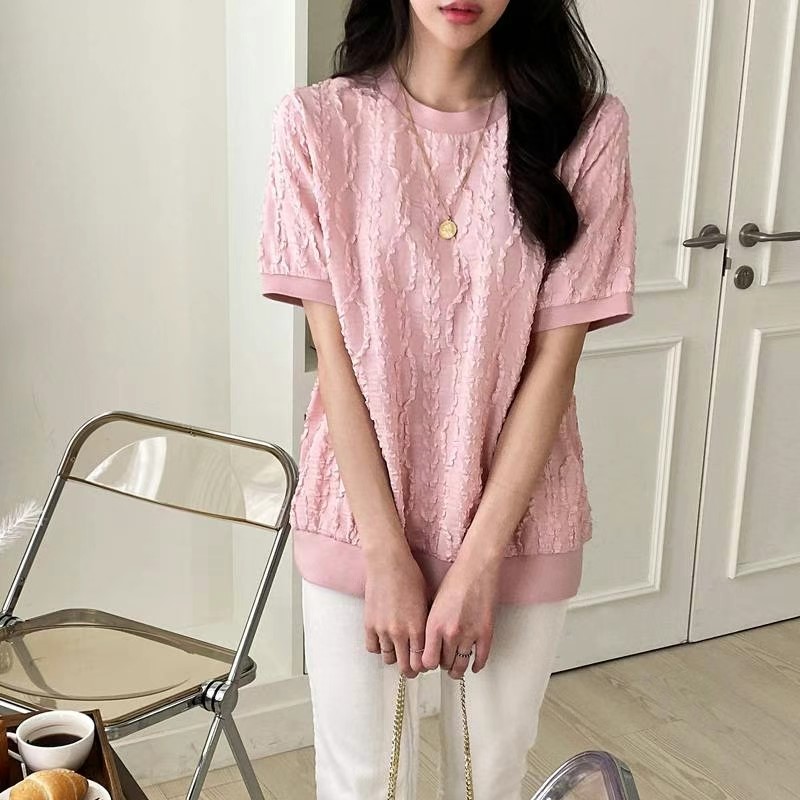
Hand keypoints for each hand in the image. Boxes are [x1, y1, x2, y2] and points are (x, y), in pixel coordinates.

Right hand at [364, 542, 429, 678]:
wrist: (387, 562)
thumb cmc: (410, 576)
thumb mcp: (427, 600)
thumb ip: (426, 624)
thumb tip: (429, 639)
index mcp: (417, 628)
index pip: (421, 661)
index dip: (424, 666)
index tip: (424, 663)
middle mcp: (399, 633)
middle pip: (405, 666)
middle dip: (411, 669)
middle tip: (412, 666)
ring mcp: (382, 630)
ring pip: (388, 659)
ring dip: (395, 657)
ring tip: (398, 650)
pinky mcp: (369, 624)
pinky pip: (372, 648)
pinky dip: (379, 647)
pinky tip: (384, 640)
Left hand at [422, 552, 500, 678]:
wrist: (476, 568)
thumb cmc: (454, 580)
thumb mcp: (433, 604)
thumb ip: (431, 626)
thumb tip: (428, 644)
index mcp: (434, 625)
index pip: (427, 661)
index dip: (427, 663)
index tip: (429, 661)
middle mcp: (451, 633)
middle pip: (444, 664)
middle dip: (442, 664)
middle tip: (443, 660)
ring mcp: (470, 635)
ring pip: (461, 665)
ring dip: (457, 669)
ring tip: (455, 668)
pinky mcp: (486, 633)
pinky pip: (481, 659)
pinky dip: (477, 665)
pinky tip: (473, 665)